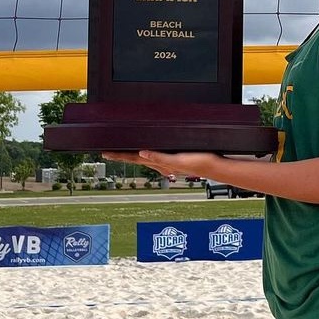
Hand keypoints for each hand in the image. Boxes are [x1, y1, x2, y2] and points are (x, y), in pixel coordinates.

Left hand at [101, 150, 221, 178]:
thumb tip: (141, 154)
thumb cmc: (197, 163)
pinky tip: (147, 153)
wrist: (213, 166)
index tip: (105, 153)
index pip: (134, 157)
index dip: (119, 155)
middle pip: (135, 157)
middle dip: (121, 154)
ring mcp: (166, 161)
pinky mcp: (173, 157)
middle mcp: (159, 162)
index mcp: (158, 162)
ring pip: (144, 157)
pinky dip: (148, 154)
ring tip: (122, 152)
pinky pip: (156, 155)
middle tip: (107, 152)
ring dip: (132, 154)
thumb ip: (159, 158)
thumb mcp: (177, 160)